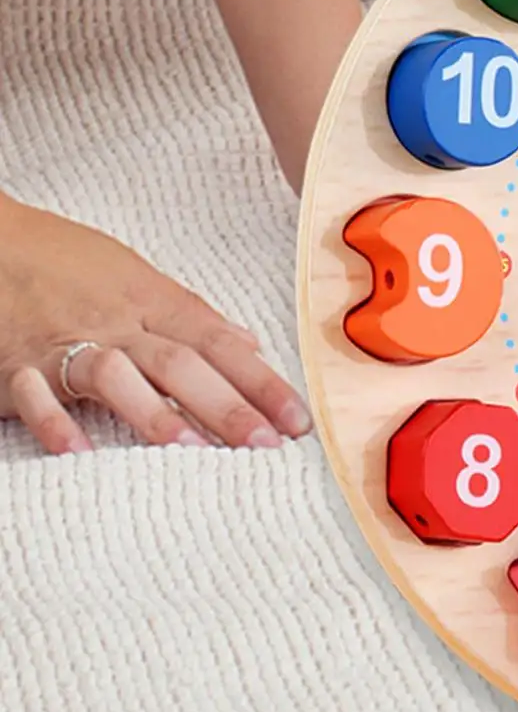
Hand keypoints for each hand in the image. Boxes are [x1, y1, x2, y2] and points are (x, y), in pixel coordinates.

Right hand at [0, 195, 311, 454]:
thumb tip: (249, 344)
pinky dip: (55, 421)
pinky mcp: (15, 364)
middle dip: (227, 404)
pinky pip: (35, 393)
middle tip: (266, 443)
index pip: (219, 344)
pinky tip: (80, 452)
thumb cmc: (67, 260)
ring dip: (154, 413)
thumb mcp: (137, 276)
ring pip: (115, 375)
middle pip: (180, 362)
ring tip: (191, 450)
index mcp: (151, 301)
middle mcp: (116, 323)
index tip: (297, 419)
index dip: (262, 382)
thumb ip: (191, 315)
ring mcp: (64, 342)